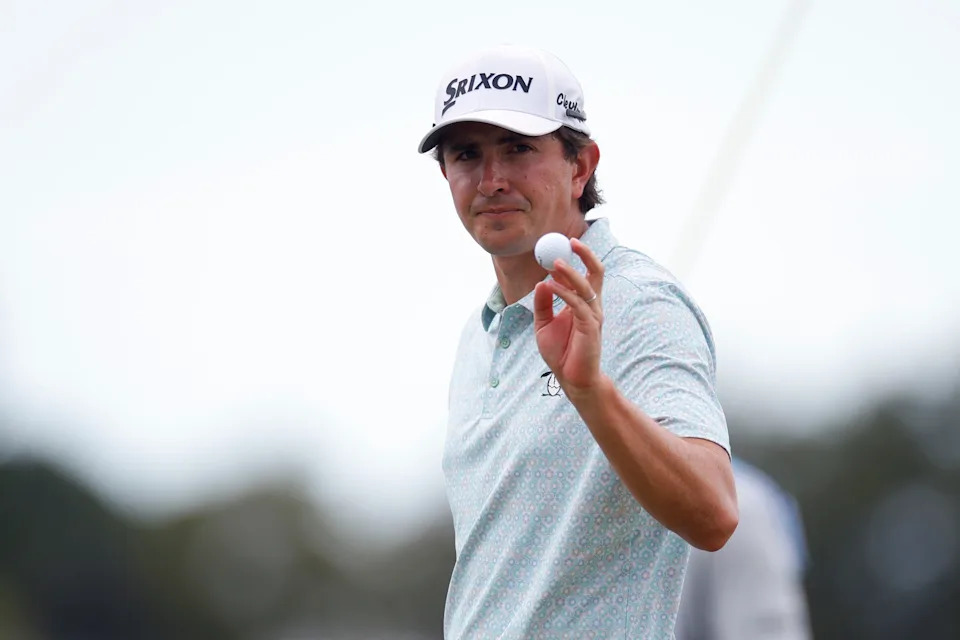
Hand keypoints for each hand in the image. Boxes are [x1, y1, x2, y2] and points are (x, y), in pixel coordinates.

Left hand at [533, 238, 604, 394]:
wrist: (572, 379)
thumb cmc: (561, 353)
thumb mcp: (543, 325)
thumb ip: (543, 304)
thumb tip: (541, 282)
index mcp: (582, 304)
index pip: (583, 274)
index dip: (571, 259)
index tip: (555, 247)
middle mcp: (591, 306)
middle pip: (596, 273)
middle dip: (586, 255)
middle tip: (570, 241)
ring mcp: (593, 315)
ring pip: (587, 286)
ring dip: (571, 273)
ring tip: (555, 263)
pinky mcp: (591, 327)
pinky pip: (578, 304)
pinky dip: (564, 293)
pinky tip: (551, 287)